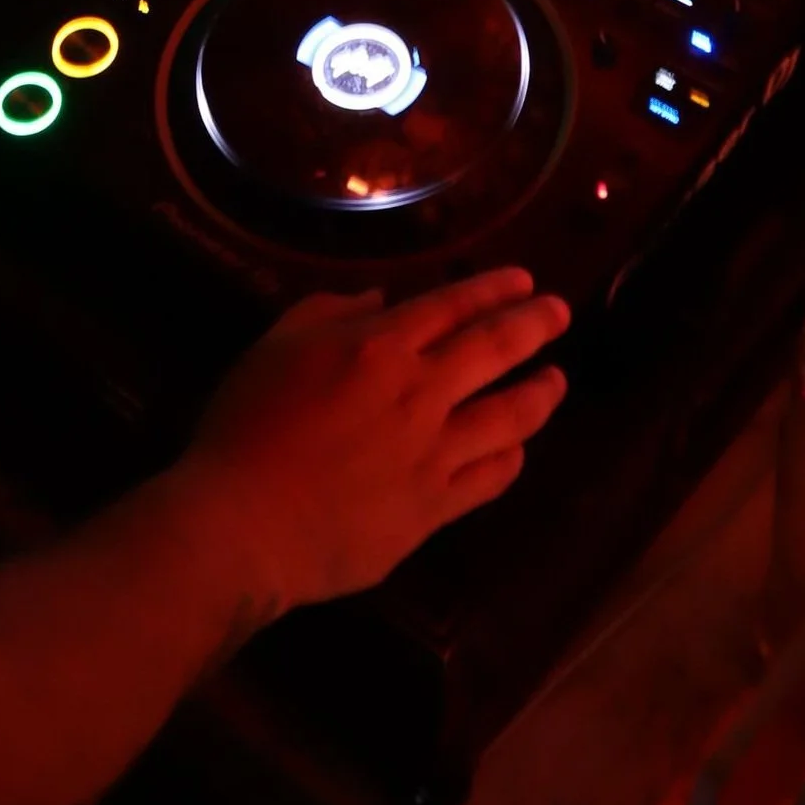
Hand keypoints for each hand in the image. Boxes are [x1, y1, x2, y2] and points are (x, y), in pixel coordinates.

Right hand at [179, 269, 570, 612]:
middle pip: (495, 349)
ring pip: (510, 416)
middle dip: (535, 324)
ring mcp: (434, 454)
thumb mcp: (275, 347)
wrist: (244, 523)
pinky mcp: (434, 508)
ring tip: (556, 380)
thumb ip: (329, 314)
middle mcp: (420, 393)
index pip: (452, 306)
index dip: (492, 288)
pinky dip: (511, 458)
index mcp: (381, 347)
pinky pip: (490, 479)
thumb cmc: (245, 428)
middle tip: (559, 313)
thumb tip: (382, 302)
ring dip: (540, 392)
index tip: (524, 280)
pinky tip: (517, 450)